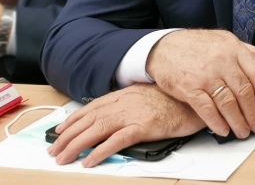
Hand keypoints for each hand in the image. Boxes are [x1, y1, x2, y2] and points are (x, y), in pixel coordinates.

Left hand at [46, 83, 204, 166]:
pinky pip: (116, 140)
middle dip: (67, 135)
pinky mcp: (144, 126)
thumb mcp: (151, 97)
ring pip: (97, 129)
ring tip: (63, 158)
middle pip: (89, 119)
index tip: (60, 130)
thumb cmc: (179, 100)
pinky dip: (100, 151)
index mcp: (127, 94)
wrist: (200, 99)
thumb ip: (133, 104)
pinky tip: (89, 161)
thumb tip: (117, 119)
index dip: (73, 119)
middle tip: (54, 150)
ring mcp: (134, 113)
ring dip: (76, 145)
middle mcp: (127, 102)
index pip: (93, 107)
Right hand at [145, 29, 254, 138]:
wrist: (163, 47)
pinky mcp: (189, 87)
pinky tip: (223, 131)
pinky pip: (207, 109)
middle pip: (244, 91)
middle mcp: (221, 61)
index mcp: (234, 48)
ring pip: (228, 103)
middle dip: (252, 112)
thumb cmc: (198, 45)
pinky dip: (217, 123)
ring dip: (237, 121)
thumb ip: (252, 52)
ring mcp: (205, 75)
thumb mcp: (226, 41)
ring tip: (242, 131)